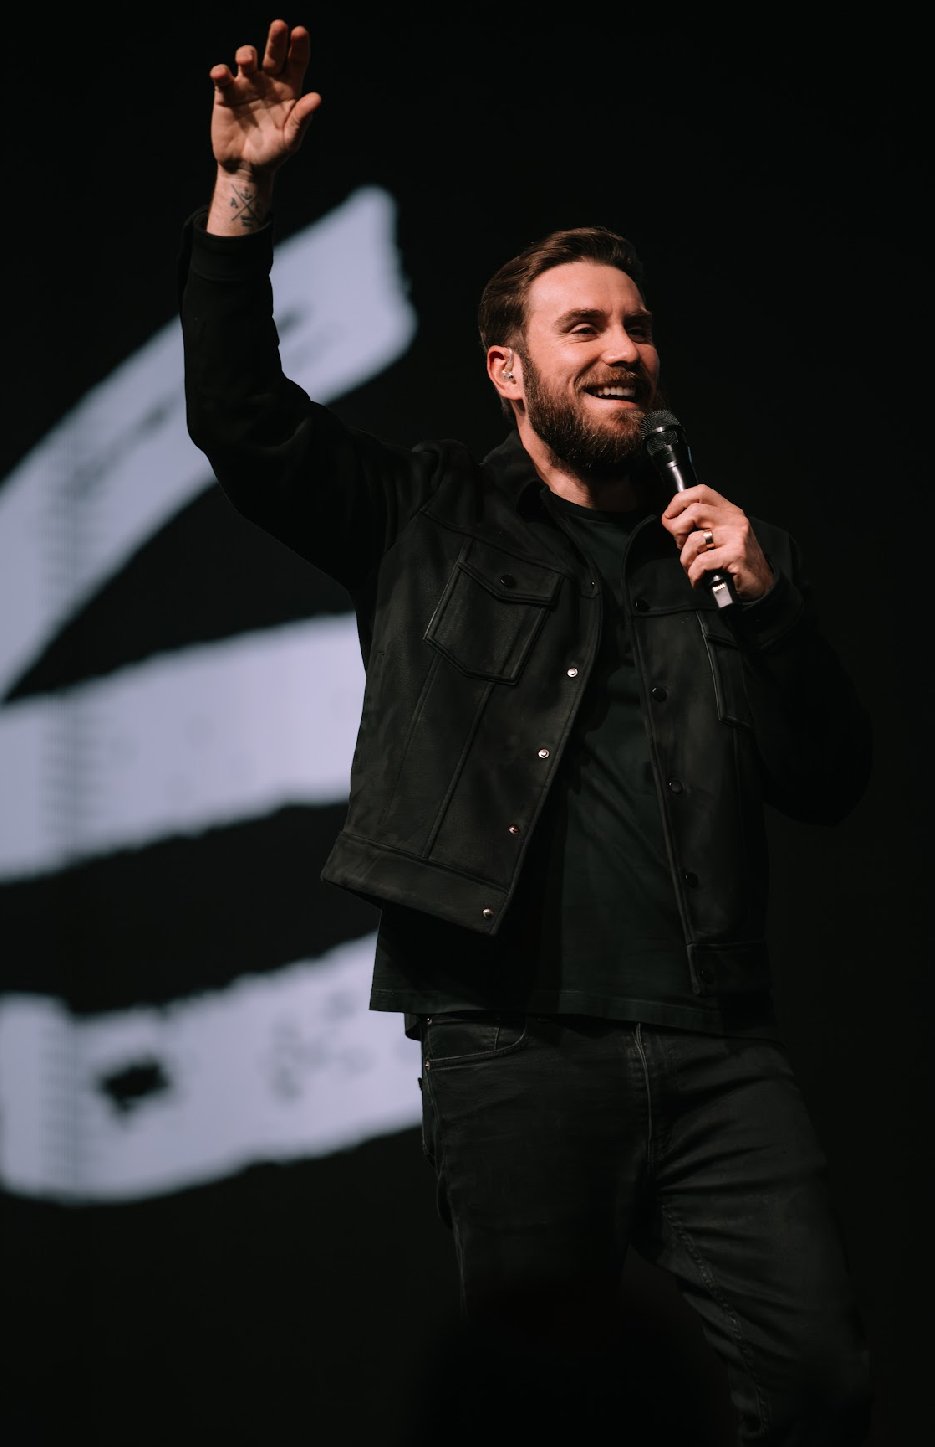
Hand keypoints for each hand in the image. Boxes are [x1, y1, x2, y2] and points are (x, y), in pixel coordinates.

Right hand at [209, 19, 320, 177]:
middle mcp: (268, 83)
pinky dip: (220, 72)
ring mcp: (246, 86)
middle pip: (273, 53)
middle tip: (279, 25)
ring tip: (246, 62)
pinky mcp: (225, 94)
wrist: (245, 169)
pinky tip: (222, 75)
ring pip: (246, 58)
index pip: (296, 62)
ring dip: (246, 54)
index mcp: (288, 91)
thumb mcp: (290, 140)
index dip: (298, 46)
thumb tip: (317, 97)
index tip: (300, 32)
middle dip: (275, 38)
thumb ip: (301, 119)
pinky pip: (222, 77)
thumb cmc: (273, 155)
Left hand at [661, 484, 773, 600]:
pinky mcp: (736, 555)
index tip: (669, 518)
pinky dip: (694, 574)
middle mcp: (733, 520)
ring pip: (695, 539)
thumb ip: (699, 526)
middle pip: (695, 511)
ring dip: (686, 558)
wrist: (761, 582)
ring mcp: (736, 537)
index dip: (678, 502)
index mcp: (728, 511)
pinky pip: (702, 562)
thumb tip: (670, 522)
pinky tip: (698, 579)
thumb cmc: (735, 561)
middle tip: (680, 545)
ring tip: (692, 567)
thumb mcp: (719, 537)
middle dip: (678, 529)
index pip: (700, 492)